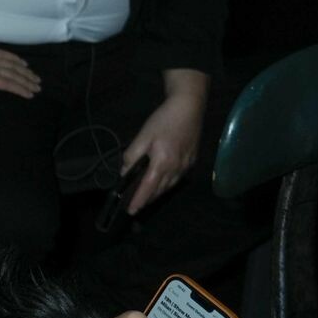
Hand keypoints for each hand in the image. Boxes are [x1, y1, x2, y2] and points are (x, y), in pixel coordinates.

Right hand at [0, 48, 41, 99]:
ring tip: (37, 88)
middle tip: (36, 78)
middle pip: (12, 65)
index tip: (24, 63)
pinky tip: (29, 94)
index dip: (15, 59)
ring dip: (28, 81)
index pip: (2, 55)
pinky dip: (21, 89)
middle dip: (26, 72)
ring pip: (15, 75)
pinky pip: (10, 84)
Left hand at [120, 71, 207, 214]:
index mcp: (163, 163)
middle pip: (160, 190)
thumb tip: (124, 172)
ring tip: (146, 197)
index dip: (139, 200)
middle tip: (135, 205)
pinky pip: (178, 178)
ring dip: (157, 193)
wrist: (189, 107)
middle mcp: (177, 168)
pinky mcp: (192, 160)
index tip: (131, 211)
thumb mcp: (142, 137)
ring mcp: (187, 165)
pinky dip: (167, 184)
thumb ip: (132, 157)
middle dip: (147, 199)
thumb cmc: (164, 120)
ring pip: (170, 186)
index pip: (148, 188)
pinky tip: (161, 183)